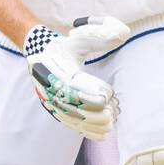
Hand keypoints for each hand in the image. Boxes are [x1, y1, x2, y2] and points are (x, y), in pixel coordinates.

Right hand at [24, 16, 128, 139]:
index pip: (78, 91)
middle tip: (114, 108)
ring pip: (77, 121)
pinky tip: (105, 131)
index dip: (97, 94)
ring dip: (97, 123)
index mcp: (57, 74)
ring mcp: (54, 104)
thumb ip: (101, 35)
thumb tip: (124, 33)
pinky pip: (74, 126)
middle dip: (100, 112)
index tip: (110, 92)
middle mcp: (53, 91)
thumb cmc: (64, 46)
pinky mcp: (58, 112)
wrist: (40, 55)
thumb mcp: (80, 37)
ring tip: (112, 119)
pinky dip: (91, 131)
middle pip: (78, 110)